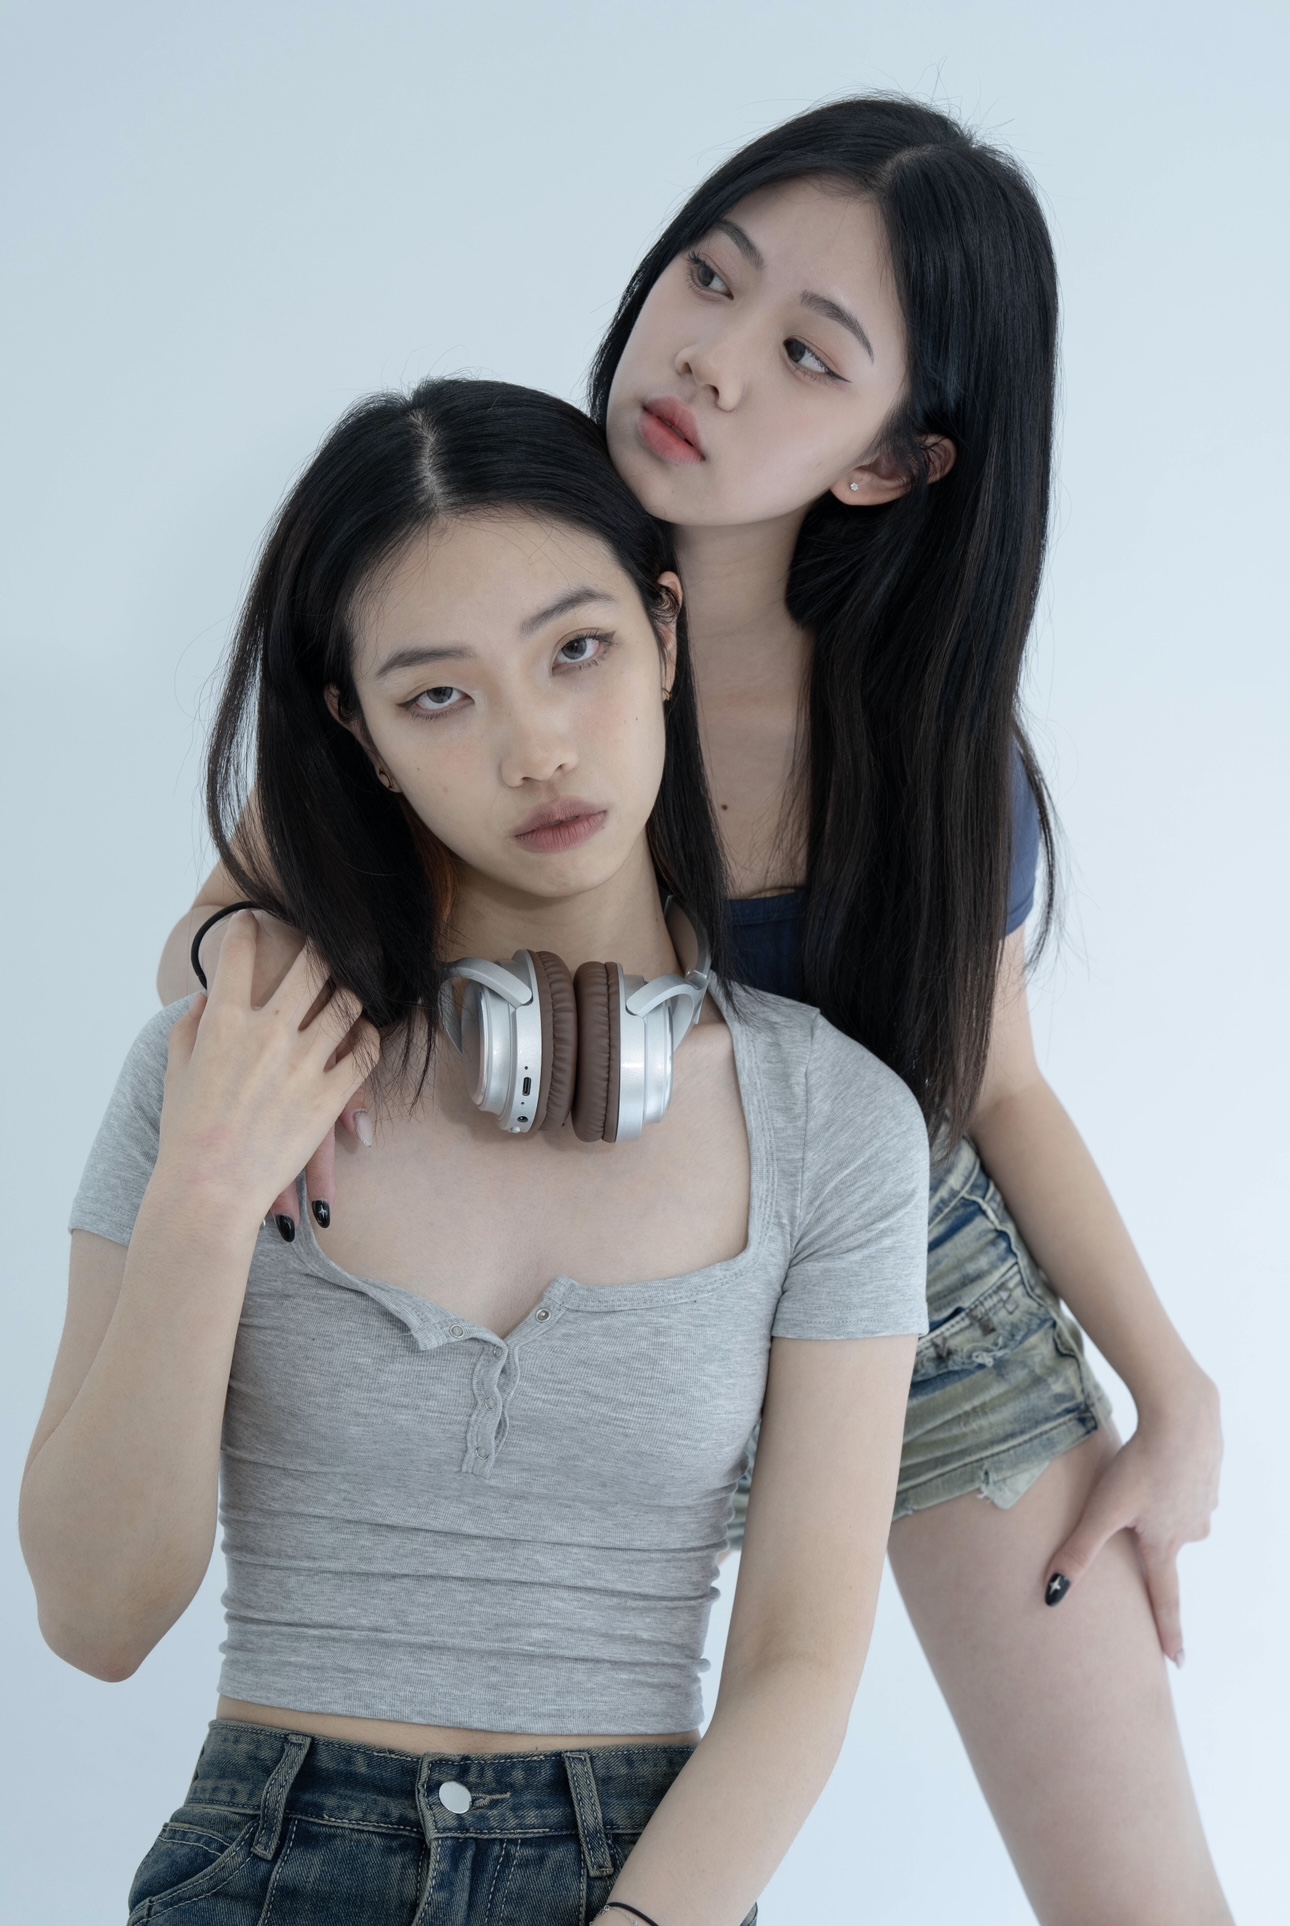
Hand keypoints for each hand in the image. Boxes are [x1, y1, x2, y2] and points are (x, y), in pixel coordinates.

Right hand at [158, 911, 379, 1229]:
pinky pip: (365, 1052)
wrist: (208, 1189)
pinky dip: (369, 1037)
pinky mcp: (330, 1096)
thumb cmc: (186, 1133)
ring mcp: (302, 1063)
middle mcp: (267, 1034)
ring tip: (352, 986)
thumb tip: (206, 999)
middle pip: (308, 968)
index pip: (237, 956)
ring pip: (346, 1005)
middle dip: (320, 947)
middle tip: (326, 942)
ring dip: (350, 991)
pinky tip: (364, 1034)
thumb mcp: (176, 1073)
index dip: (244, 930)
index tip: (251, 920)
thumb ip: (190, 1028)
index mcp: (224, 1025)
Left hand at [1043, 1370, 1221, 1662]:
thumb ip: (1078, 1552)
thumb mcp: (1103, 1510)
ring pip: (1178, 1516)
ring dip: (1163, 1511)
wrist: (1181, 1415)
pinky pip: (1187, 1487)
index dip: (1168, 1632)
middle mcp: (1191, 1529)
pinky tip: (1163, 1465)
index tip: (1177, 1661)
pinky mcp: (1208, 1473)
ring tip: (1145, 1490)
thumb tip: (1051, 1595)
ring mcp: (1204, 1501)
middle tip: (1147, 1544)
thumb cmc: (1140, 1465)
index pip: (1164, 1599)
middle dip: (1157, 1552)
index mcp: (1164, 1543)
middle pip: (1168, 1549)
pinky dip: (1174, 1483)